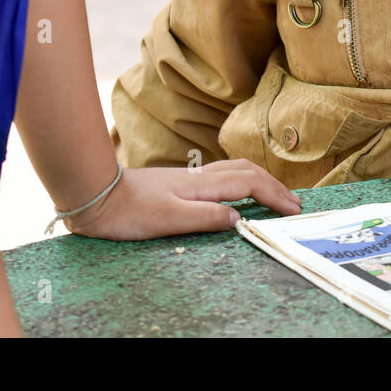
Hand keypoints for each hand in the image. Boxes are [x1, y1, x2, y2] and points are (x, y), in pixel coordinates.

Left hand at [62, 160, 301, 239]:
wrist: (97, 194)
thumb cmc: (129, 211)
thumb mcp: (169, 219)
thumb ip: (206, 217)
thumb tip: (239, 218)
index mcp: (203, 184)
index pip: (251, 185)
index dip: (275, 196)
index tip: (293, 211)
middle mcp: (202, 176)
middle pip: (249, 172)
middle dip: (275, 186)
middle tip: (293, 204)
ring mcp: (191, 177)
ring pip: (237, 170)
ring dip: (261, 181)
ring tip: (275, 195)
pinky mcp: (181, 182)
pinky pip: (224, 176)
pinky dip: (243, 181)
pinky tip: (238, 192)